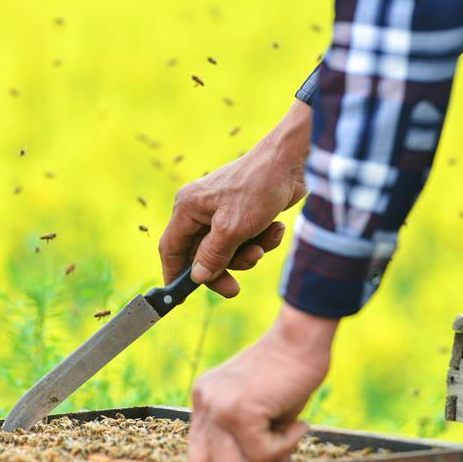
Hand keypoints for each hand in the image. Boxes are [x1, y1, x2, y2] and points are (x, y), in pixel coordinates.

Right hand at [159, 100, 311, 297]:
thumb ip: (213, 256)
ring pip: (227, 251)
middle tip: (234, 289)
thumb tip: (197, 278)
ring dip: (248, 253)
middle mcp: (200, 210)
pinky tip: (275, 229)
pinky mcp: (243, 213)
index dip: (174, 275)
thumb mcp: (232, 228)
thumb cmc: (258, 187)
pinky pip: (245, 240)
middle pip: (202, 255)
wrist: (291, 162)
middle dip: (223, 268)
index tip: (181, 299)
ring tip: (265, 242)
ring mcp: (221, 212)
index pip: (171, 248)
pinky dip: (261, 240)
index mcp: (188, 208)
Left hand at [188, 304, 338, 461]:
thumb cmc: (291, 372)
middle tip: (273, 449)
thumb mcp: (262, 409)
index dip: (229, 460)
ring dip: (264, 460)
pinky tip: (298, 423)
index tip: (260, 454)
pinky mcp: (239, 410)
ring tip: (287, 432)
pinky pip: (260, 454)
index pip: (199, 451)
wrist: (303, 340)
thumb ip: (250, 439)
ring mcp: (217, 405)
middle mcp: (205, 401)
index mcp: (205, 398)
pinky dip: (285, 445)